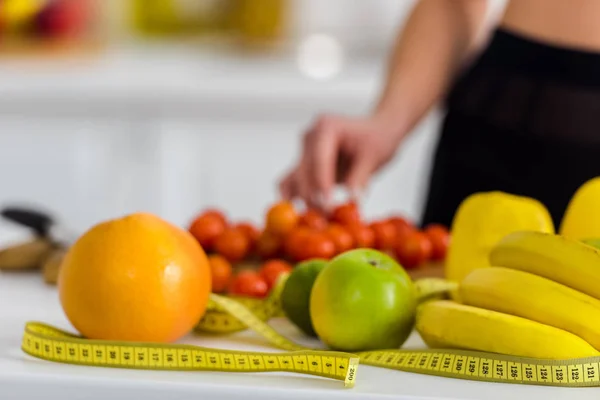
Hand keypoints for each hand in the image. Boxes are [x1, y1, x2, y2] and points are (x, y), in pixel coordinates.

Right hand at [279, 113, 402, 210]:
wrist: (376, 133)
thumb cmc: (377, 138)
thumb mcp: (374, 155)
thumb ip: (360, 176)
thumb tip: (353, 200)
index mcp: (326, 127)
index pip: (319, 159)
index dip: (322, 184)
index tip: (328, 206)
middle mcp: (309, 138)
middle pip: (304, 172)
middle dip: (313, 197)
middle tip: (327, 218)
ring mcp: (304, 152)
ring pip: (294, 180)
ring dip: (304, 201)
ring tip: (319, 220)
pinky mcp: (303, 167)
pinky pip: (290, 184)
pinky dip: (293, 199)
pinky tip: (301, 216)